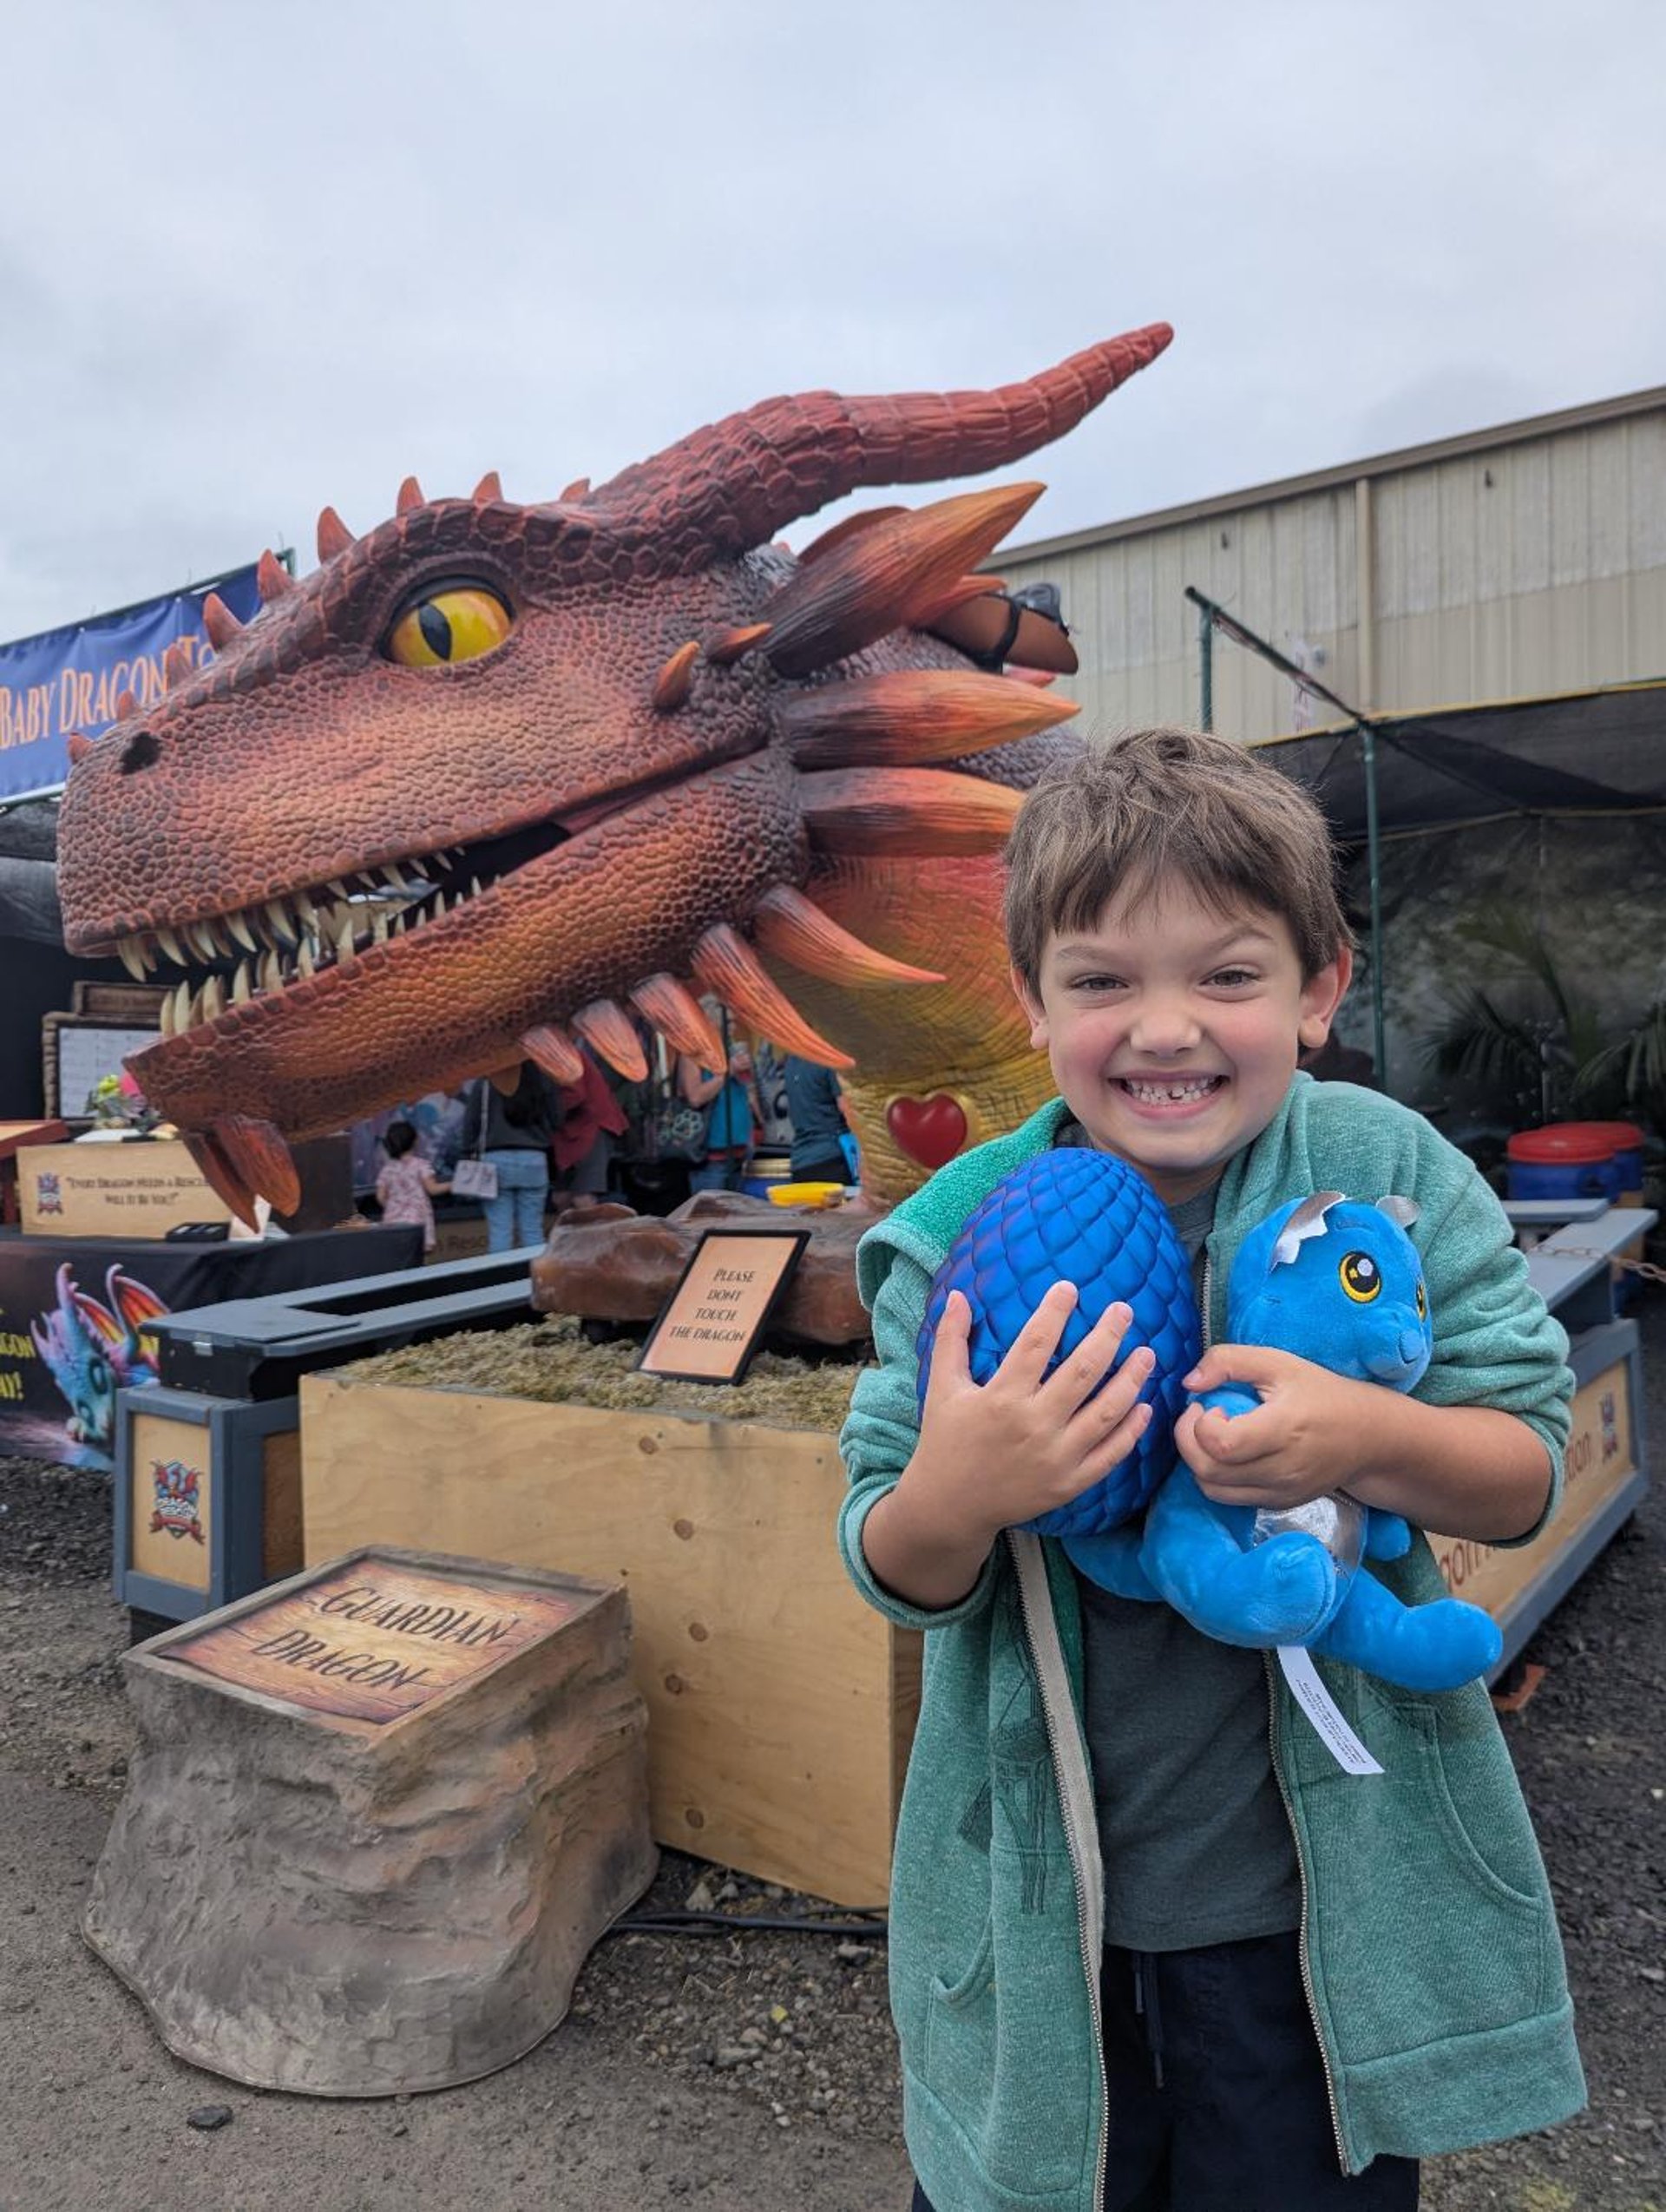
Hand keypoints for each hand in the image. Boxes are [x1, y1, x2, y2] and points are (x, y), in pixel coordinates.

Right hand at [902, 1284, 1154, 1550]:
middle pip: (1082, 1372)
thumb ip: (950, 1340)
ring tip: (1147, 1354)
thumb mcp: (942, 1388)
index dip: (1055, 1312)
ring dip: (1131, 1380)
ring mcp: (1056, 1458)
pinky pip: (1110, 1455)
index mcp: (1001, 1398)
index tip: (1070, 1287)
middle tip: (1124, 1311)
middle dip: (1107, 1336)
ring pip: (1106, 1412)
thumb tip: (957, 1295)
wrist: (951, 1506)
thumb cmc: (946, 1441)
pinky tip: (1145, 1406)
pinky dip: (1131, 1431)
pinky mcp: (1069, 1483)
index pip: (1036, 1344)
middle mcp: (1034, 1426)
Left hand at [1174, 1344, 1382, 1510]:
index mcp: (1284, 1429)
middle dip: (1188, 1441)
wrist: (1368, 1436)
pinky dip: (1216, 1476)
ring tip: (1213, 1434)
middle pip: (1208, 1471)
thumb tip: (1188, 1382)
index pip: (1221, 1444)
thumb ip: (1228, 1361)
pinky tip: (1228, 1452)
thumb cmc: (1321, 1393)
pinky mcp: (1279, 1504)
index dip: (1200, 1424)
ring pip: (1213, 1489)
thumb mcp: (1278, 1362)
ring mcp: (1281, 1492)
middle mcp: (1282, 1469)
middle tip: (1200, 1417)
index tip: (1208, 1404)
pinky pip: (1230, 1498)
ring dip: (1198, 1460)